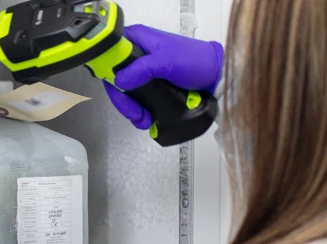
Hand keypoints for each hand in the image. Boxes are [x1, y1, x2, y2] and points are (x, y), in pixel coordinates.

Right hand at [104, 24, 224, 128]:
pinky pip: (138, 99)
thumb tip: (120, 81)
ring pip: (126, 92)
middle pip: (116, 78)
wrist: (216, 74)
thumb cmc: (195, 60)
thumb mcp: (167, 62)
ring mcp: (144, 70)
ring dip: (132, 109)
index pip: (110, 55)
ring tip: (144, 120)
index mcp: (137, 39)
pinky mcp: (151, 84)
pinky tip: (148, 118)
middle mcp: (137, 54)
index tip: (119, 91)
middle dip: (124, 100)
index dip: (109, 74)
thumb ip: (142, 70)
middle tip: (135, 113)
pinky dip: (141, 110)